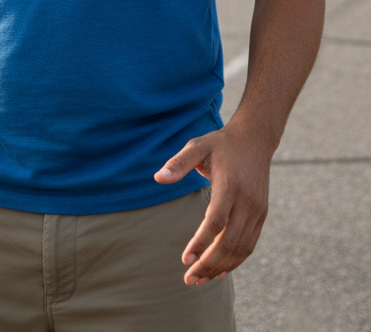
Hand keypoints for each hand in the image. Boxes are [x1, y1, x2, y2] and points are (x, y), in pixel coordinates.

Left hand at [155, 123, 273, 285]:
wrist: (255, 139)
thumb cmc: (220, 143)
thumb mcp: (197, 145)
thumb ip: (178, 163)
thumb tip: (157, 178)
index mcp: (230, 186)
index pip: (215, 222)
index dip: (201, 243)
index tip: (185, 260)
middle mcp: (247, 202)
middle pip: (229, 242)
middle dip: (208, 264)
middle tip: (189, 279)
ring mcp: (257, 211)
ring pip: (241, 248)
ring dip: (221, 267)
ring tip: (200, 280)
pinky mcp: (261, 215)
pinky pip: (249, 244)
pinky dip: (236, 261)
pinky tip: (220, 270)